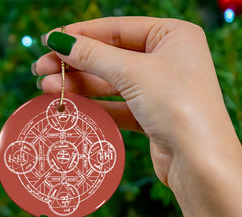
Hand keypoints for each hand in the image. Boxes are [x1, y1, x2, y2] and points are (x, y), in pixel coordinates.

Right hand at [34, 17, 228, 185]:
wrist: (200, 162)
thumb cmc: (177, 106)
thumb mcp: (133, 72)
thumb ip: (94, 55)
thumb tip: (59, 40)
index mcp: (174, 36)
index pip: (118, 29)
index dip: (81, 34)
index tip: (49, 41)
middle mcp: (170, 60)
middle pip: (113, 56)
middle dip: (76, 64)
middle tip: (41, 70)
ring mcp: (162, 91)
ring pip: (114, 84)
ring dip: (81, 86)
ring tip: (47, 89)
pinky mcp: (155, 118)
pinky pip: (120, 107)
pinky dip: (96, 106)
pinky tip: (71, 106)